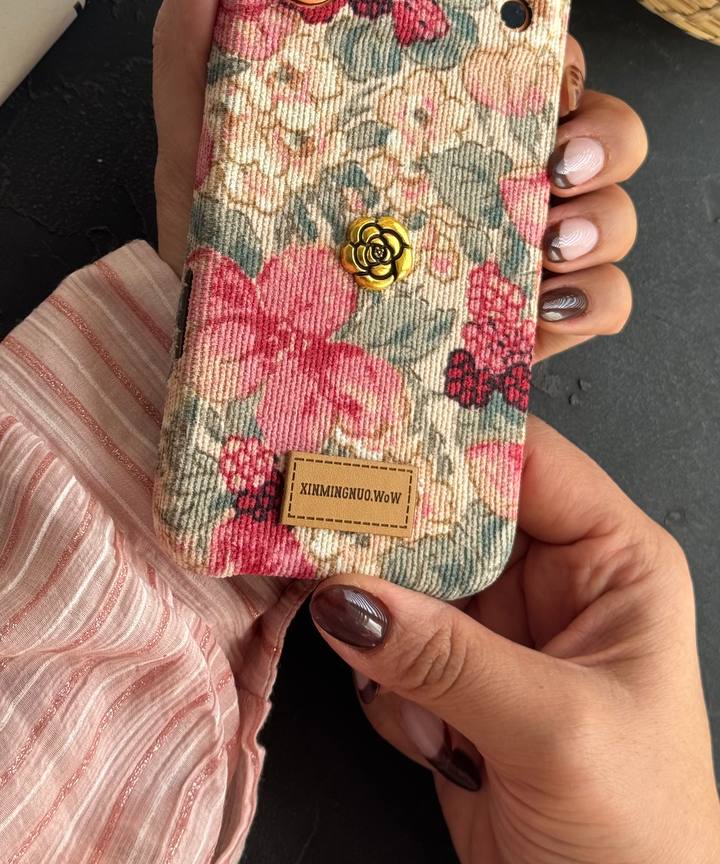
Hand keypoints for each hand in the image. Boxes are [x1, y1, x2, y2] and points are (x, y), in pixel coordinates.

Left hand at [152, 0, 646, 362]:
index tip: (530, 22)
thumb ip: (198, 37)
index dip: (537, 28)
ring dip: (604, 208)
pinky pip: (601, 300)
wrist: (248, 381)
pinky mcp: (524, 324)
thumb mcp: (201, 145)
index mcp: (426, 121)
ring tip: (552, 229)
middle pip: (586, 119)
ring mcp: (511, 249)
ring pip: (610, 203)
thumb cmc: (230, 257)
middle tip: (555, 138)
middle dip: (597, 120)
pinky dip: (594, 295)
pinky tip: (543, 302)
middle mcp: (483, 176)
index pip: (510, 52)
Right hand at [309, 418, 719, 863]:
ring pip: (409, 580)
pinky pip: (390, 647)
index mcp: (613, 560)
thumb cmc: (638, 835)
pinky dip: (383, 681)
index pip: (526, 462)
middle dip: (393, 526)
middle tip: (319, 513)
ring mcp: (500, 637)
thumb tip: (344, 595)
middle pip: (452, 513)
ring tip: (371, 647)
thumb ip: (445, 656)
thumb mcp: (553, 730)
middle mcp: (555, 583)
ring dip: (382, 615)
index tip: (367, 422)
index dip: (451, 436)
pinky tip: (420, 731)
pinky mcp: (456, 690)